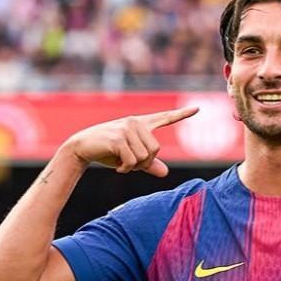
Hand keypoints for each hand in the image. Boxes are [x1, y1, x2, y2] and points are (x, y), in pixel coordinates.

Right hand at [60, 106, 198, 176]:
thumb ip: (148, 164)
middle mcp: (136, 122)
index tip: (198, 108)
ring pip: (145, 157)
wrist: (82, 148)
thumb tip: (164, 172)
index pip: (165, 118)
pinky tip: (118, 167)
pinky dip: (126, 169)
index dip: (182, 115)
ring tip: (122, 163)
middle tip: (129, 164)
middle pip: (156, 150)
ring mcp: (127, 129)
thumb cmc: (107, 152)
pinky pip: (132, 161)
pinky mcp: (118, 138)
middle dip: (144, 163)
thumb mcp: (130, 158)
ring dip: (134, 167)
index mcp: (141, 124)